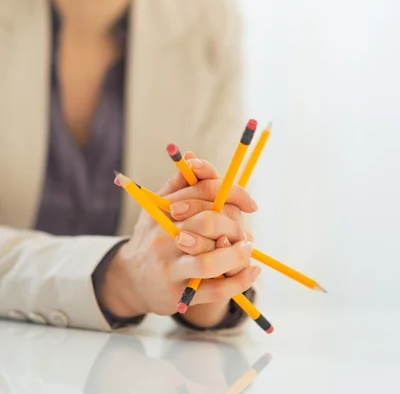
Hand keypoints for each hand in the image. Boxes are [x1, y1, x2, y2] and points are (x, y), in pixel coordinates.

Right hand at [98, 157, 259, 322]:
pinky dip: (239, 281)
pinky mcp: (178, 294)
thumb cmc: (153, 237)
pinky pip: (215, 290)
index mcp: (163, 210)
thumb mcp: (158, 206)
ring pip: (210, 261)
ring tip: (248, 250)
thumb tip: (192, 156)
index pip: (202, 191)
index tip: (251, 204)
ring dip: (237, 255)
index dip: (233, 193)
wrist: (130, 279)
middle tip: (244, 233)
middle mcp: (163, 237)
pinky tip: (252, 271)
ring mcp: (169, 268)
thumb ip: (179, 183)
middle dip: (234, 226)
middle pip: (208, 223)